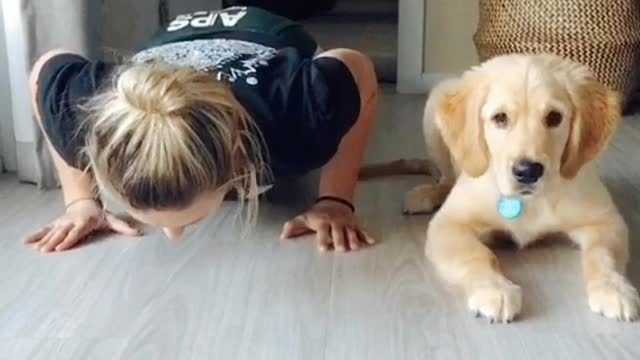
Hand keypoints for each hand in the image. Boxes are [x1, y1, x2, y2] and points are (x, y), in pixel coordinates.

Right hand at [26, 199, 141, 252]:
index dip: (69, 239)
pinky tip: (26, 242)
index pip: (76, 232)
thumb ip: (123, 227)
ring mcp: (62, 222)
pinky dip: (35, 235)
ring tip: (38, 250)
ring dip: (44, 240)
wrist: (85, 202)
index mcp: (84, 222)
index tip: (61, 247)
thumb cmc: (99, 214)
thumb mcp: (111, 219)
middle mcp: (71, 222)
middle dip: (53, 242)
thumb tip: (138, 233)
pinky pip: (44, 229)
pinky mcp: (55, 223)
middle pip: (61, 233)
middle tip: (46, 251)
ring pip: (52, 232)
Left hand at [281, 200, 374, 252]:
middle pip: (338, 231)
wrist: (334, 201)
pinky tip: (372, 242)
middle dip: (340, 239)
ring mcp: (347, 223)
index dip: (323, 239)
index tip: (324, 248)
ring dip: (354, 238)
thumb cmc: (316, 214)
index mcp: (323, 221)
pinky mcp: (355, 224)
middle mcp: (336, 222)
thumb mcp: (304, 218)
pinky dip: (367, 235)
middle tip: (342, 249)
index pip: (323, 231)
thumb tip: (282, 237)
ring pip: (351, 231)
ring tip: (356, 247)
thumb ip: (293, 227)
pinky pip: (362, 229)